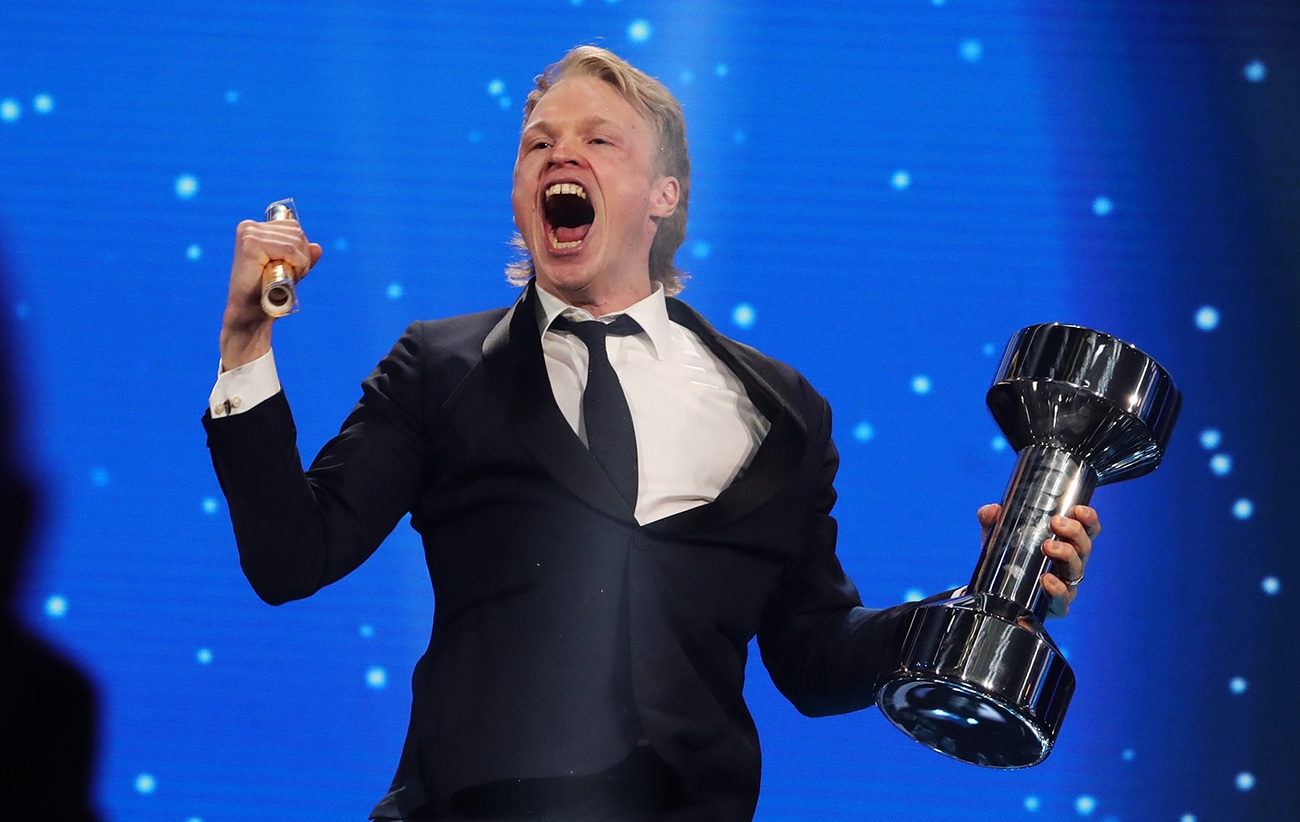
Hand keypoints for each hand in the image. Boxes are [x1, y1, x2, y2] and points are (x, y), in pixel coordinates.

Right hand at [219, 218, 322, 369]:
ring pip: (295, 241)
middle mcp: (249, 226)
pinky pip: (289, 250)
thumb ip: (302, 257)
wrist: (250, 315)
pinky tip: (281, 278)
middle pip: (297, 232)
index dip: (300, 251)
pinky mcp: (250, 244)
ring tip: (281, 279)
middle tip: (284, 277)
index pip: (293, 227)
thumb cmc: (269, 294)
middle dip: (301, 258)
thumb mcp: (290, 272)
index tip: (287, 270)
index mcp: (255, 228)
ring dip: (298, 265)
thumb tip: (317, 247)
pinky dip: (295, 266)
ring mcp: (249, 233)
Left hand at [977, 503, 1100, 618]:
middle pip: (1084, 547)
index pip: (1086, 530)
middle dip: (1074, 532)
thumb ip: (992, 521)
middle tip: (1055, 523)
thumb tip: (991, 510)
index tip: (1077, 510)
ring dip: (1066, 555)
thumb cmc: (1008, 562)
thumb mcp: (998, 539)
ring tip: (1047, 547)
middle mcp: (1069, 564)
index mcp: (1064, 543)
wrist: (996, 596)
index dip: (1088, 519)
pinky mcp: (1056, 606)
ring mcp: (1065, 586)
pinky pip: (1063, 600)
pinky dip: (1057, 589)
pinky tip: (1047, 580)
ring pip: (1076, 570)